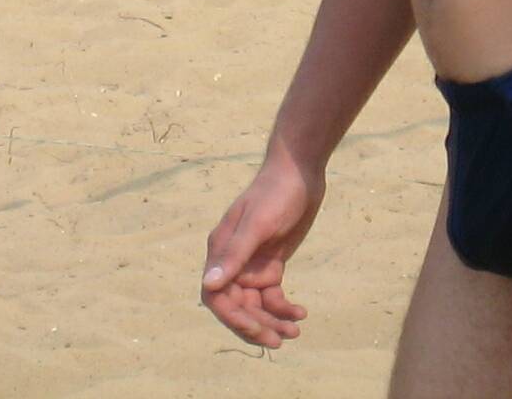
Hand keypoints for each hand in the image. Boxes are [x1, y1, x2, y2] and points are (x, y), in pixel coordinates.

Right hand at [200, 146, 323, 348]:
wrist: (300, 172)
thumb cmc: (276, 193)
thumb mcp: (258, 224)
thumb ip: (234, 255)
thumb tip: (209, 284)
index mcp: (221, 251)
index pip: (216, 296)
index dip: (232, 318)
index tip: (256, 329)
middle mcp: (234, 261)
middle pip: (238, 306)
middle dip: (257, 325)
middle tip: (281, 340)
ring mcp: (253, 264)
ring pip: (256, 305)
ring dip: (273, 321)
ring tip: (295, 331)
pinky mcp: (272, 263)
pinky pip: (273, 296)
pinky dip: (284, 308)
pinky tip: (301, 312)